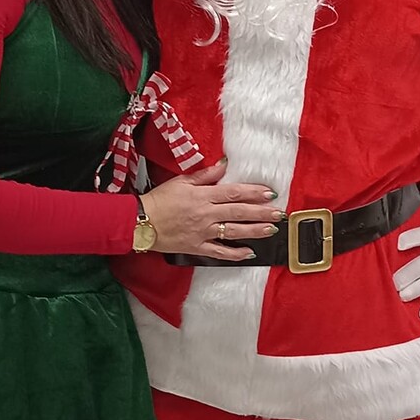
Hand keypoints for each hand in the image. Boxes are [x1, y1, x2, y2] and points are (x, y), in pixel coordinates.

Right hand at [141, 159, 281, 260]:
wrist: (140, 222)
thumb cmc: (159, 200)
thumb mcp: (181, 181)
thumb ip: (205, 175)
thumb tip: (223, 165)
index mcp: (202, 196)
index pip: (233, 193)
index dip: (253, 193)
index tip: (269, 193)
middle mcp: (206, 214)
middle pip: (238, 212)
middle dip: (261, 212)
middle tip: (278, 213)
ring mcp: (203, 232)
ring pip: (233, 232)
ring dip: (254, 231)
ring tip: (271, 230)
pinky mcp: (197, 247)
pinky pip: (219, 252)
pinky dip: (235, 253)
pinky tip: (249, 253)